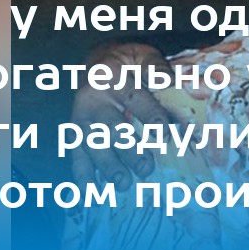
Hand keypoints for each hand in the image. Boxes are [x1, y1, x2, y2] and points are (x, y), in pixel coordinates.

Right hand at [70, 42, 175, 189]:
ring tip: (123, 184)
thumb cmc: (126, 62)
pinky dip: (81, 176)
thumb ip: (158, 70)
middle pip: (110, 127)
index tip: (166, 134)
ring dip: (107, 166)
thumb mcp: (143, 55)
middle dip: (128, 149)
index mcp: (112, 77)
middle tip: (146, 168)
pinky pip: (75, 155)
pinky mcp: (74, 133)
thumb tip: (174, 86)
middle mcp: (92, 99)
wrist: (95, 61)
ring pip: (91, 145)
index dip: (150, 116)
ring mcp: (80, 118)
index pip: (135, 98)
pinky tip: (89, 194)